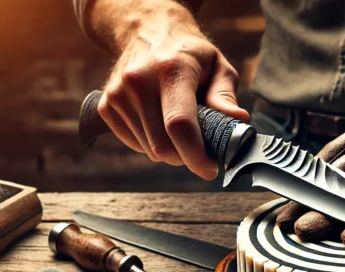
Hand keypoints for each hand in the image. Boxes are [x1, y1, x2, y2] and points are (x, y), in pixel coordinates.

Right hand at [97, 6, 248, 179]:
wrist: (146, 31)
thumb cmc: (189, 53)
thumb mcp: (217, 66)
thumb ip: (226, 96)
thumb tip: (238, 121)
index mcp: (171, 70)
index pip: (179, 124)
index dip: (195, 155)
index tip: (210, 169)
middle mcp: (139, 81)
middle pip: (162, 145)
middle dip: (186, 157)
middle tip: (202, 147)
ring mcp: (118, 94)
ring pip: (149, 150)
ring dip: (170, 150)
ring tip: (180, 127)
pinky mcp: (106, 106)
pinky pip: (134, 144)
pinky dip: (152, 144)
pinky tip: (160, 123)